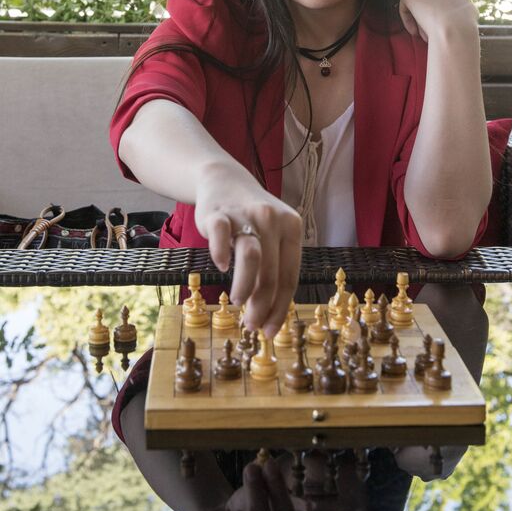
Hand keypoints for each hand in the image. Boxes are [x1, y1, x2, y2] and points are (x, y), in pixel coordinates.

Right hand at [194, 163, 302, 336]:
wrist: (223, 180)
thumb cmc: (250, 217)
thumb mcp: (272, 235)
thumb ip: (274, 267)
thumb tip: (269, 313)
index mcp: (292, 228)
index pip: (290, 276)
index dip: (281, 308)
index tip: (271, 330)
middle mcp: (272, 220)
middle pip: (271, 272)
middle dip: (262, 305)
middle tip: (252, 325)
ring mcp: (245, 215)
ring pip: (252, 257)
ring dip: (245, 286)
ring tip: (237, 301)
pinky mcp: (219, 213)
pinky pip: (222, 236)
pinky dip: (221, 254)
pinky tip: (221, 267)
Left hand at [399, 0, 477, 42]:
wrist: (454, 26)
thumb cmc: (465, 22)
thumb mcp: (470, 7)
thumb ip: (460, 3)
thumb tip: (458, 9)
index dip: (440, 0)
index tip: (442, 14)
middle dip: (428, 4)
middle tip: (431, 21)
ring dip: (418, 13)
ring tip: (424, 29)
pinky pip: (405, 7)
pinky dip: (408, 19)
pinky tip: (415, 31)